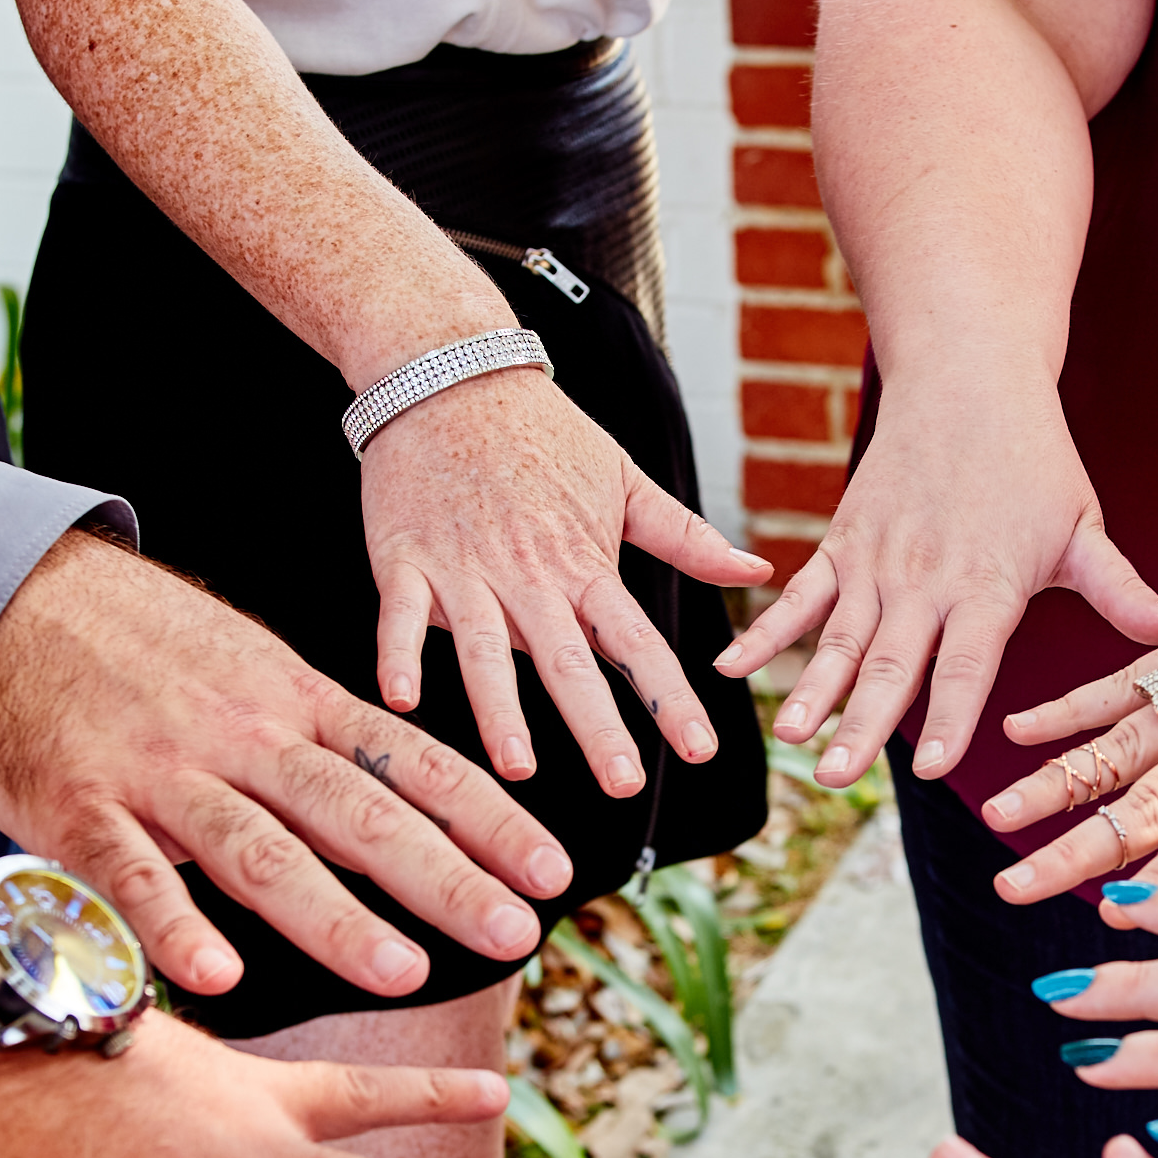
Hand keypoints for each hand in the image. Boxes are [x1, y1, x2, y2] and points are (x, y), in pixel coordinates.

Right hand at [0, 531, 575, 998]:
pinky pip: (129, 874)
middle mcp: (245, 736)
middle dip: (445, 877)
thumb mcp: (259, 676)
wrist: (14, 594)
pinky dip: (172, 926)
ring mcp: (161, 772)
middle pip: (360, 812)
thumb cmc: (151, 652)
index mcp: (299, 705)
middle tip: (515, 932)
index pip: (415, 764)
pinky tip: (217, 974)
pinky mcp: (78, 806)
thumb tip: (422, 808)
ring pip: (260, 848)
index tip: (554, 869)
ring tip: (401, 972)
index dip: (489, 818)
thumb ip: (332, 747)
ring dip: (334, 914)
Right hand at [362, 365, 769, 792]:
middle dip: (596, 725)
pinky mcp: (405, 559)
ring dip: (500, 708)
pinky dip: (400, 653)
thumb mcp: (625, 479)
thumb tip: (758, 571)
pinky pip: (401, 614)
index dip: (669, 697)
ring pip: (486, 649)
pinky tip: (401, 699)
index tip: (701, 749)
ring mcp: (465, 570)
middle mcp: (529, 577)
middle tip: (624, 782)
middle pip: (569, 661)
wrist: (451, 374)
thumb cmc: (543, 433)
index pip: (636, 643)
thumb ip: (686, 538)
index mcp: (585, 566)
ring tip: (519, 765)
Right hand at [716, 395, 1157, 789]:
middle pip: (892, 662)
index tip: (929, 766)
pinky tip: (731, 670)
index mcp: (988, 584)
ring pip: (839, 638)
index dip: (947, 714)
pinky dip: (765, 632)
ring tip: (792, 740)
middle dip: (862, 723)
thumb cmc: (1035, 459)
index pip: (968, 663)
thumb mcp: (1084, 528)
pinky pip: (800, 597)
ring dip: (812, 690)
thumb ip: (1124, 593)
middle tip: (835, 779)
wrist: (967, 376)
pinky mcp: (841, 543)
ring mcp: (876, 561)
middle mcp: (925, 579)